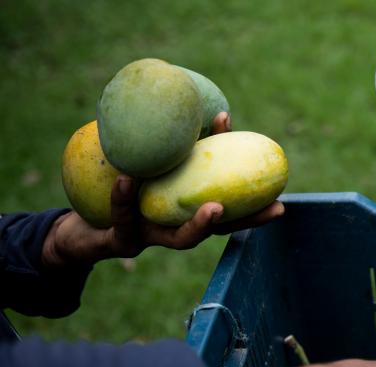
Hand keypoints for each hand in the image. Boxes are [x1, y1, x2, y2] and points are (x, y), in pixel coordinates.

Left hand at [42, 112, 283, 267]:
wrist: (81, 223)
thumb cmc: (121, 183)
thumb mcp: (152, 159)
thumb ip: (180, 142)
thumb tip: (209, 106)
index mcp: (189, 213)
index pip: (232, 212)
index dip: (257, 209)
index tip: (281, 201)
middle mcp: (176, 230)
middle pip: (220, 231)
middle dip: (249, 221)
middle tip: (275, 208)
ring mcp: (151, 237)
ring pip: (180, 238)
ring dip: (199, 224)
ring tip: (215, 206)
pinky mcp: (119, 240)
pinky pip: (123, 219)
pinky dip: (124, 199)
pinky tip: (126, 178)